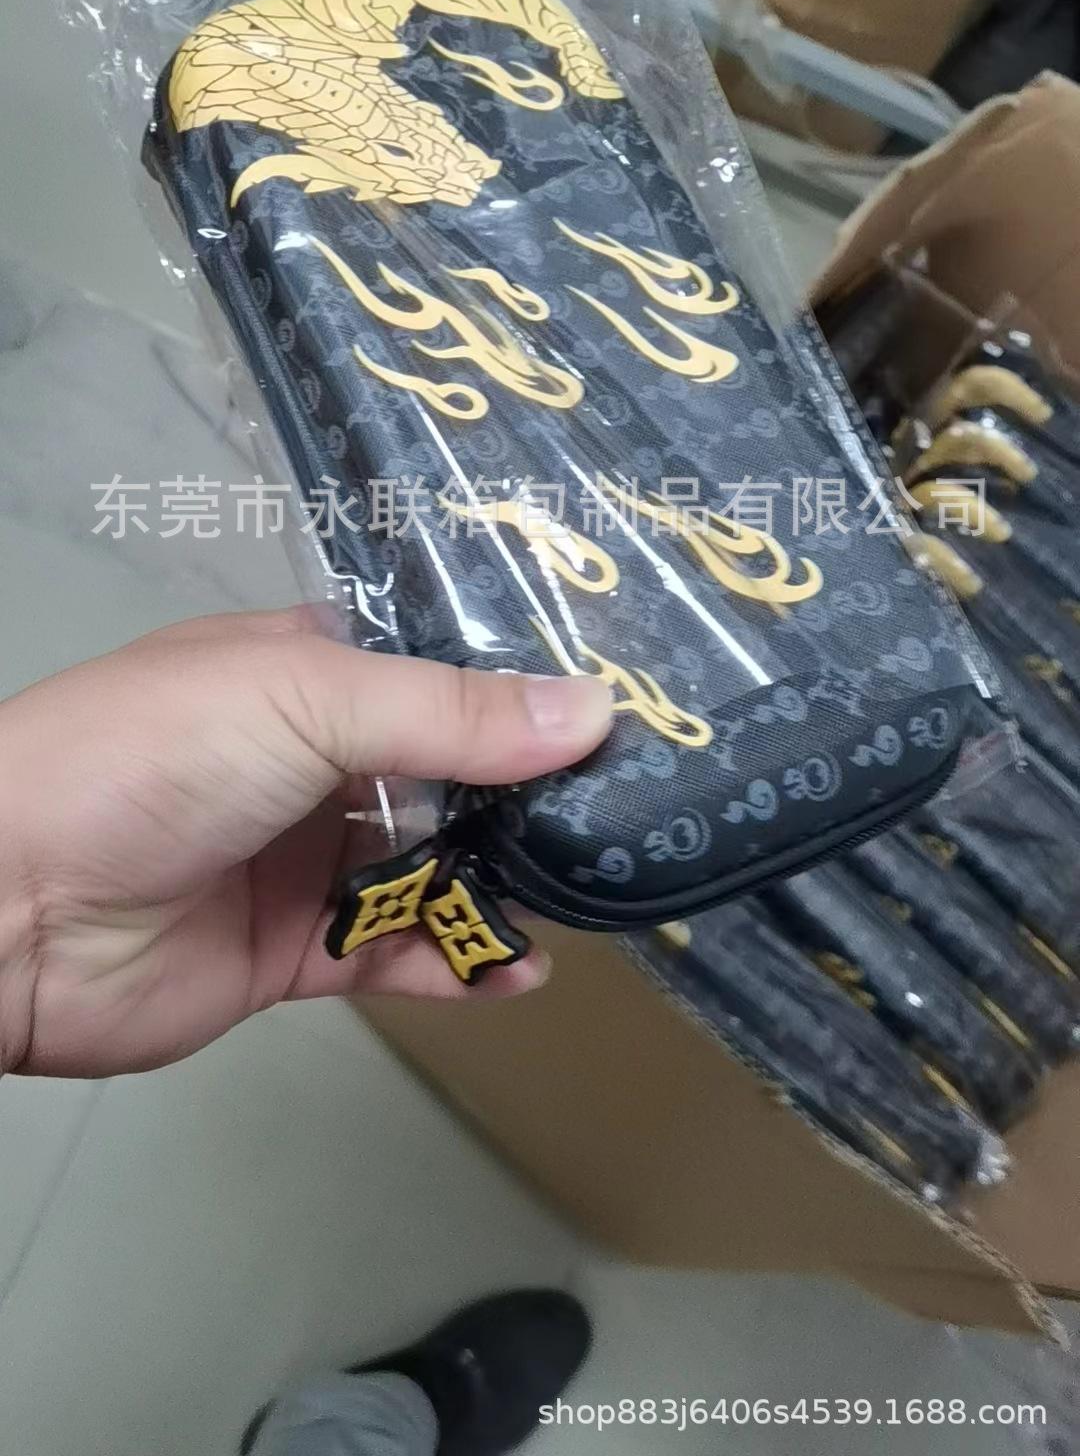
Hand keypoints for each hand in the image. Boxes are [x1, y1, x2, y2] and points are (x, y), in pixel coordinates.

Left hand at [0, 610, 611, 1078]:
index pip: (437, 668)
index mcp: (306, 668)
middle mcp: (311, 755)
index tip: (628, 706)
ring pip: (429, 867)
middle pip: (445, 771)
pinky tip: (521, 970)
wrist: (6, 905)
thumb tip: (595, 709)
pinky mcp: (289, 953)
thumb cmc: (157, 756)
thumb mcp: (305, 697)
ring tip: (597, 891)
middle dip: (530, 791)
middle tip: (640, 809)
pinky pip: (392, 952)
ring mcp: (301, 857)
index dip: (522, 687)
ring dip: (504, 883)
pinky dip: (457, 963)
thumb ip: (452, 714)